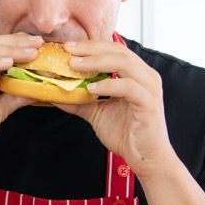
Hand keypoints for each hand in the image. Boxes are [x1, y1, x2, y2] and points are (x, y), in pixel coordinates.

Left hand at [56, 39, 176, 176]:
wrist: (145, 158)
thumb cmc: (126, 134)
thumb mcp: (97, 113)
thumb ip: (80, 101)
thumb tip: (56, 94)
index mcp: (135, 74)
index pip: (112, 50)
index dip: (90, 46)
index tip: (67, 46)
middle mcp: (145, 76)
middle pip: (118, 50)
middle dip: (91, 48)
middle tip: (68, 50)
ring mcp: (149, 88)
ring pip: (124, 63)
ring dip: (97, 62)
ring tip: (75, 65)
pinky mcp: (149, 103)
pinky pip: (129, 87)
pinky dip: (108, 85)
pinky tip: (91, 88)